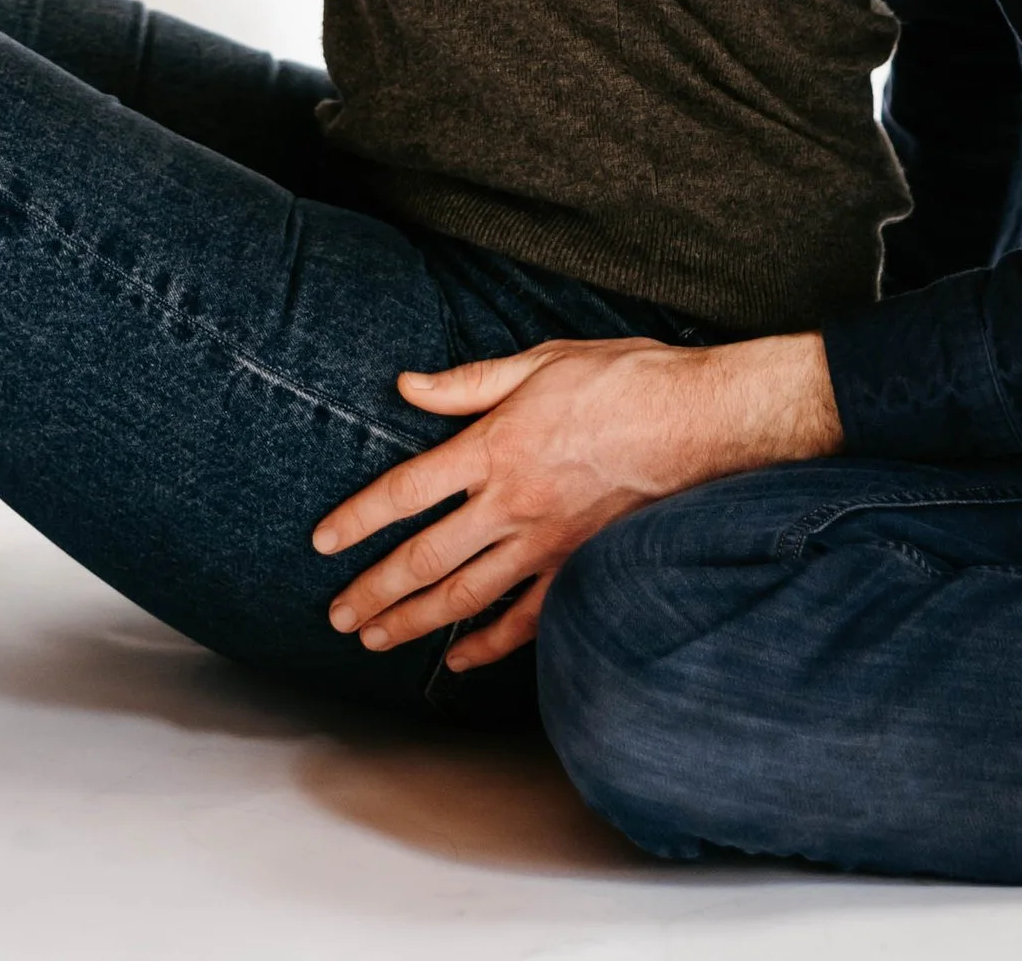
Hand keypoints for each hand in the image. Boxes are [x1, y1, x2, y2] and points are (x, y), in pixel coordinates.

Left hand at [311, 329, 839, 672]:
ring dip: (414, 623)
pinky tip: (462, 660)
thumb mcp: (541, 360)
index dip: (358, 520)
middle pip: (424, 559)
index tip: (322, 542)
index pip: (404, 492)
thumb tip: (407, 386)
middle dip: (374, 591)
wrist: (699, 422)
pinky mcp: (579, 568)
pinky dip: (490, 646)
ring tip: (375, 639)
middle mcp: (510, 505)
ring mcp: (546, 545)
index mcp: (493, 449)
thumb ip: (468, 383)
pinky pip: (527, 621)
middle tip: (338, 615)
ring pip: (466, 598)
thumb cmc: (622, 381)